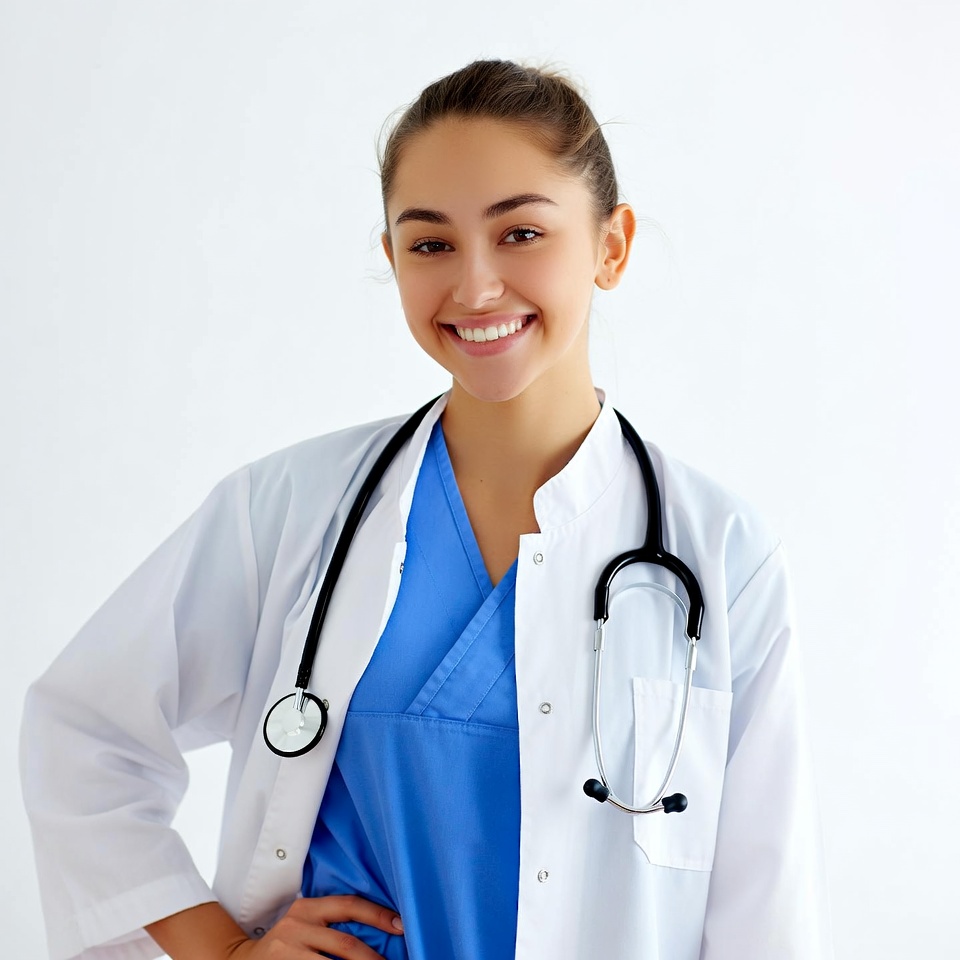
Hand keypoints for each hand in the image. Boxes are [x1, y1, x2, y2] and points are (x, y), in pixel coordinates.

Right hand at [146, 896, 402, 959]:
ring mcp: (287, 952)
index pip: (348, 905)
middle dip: (373, 959)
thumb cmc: (284, 943)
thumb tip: (380, 931)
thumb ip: (331, 923)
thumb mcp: (304, 922)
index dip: (377, 914)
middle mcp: (296, 926)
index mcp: (306, 907)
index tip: (401, 925)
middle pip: (346, 944)